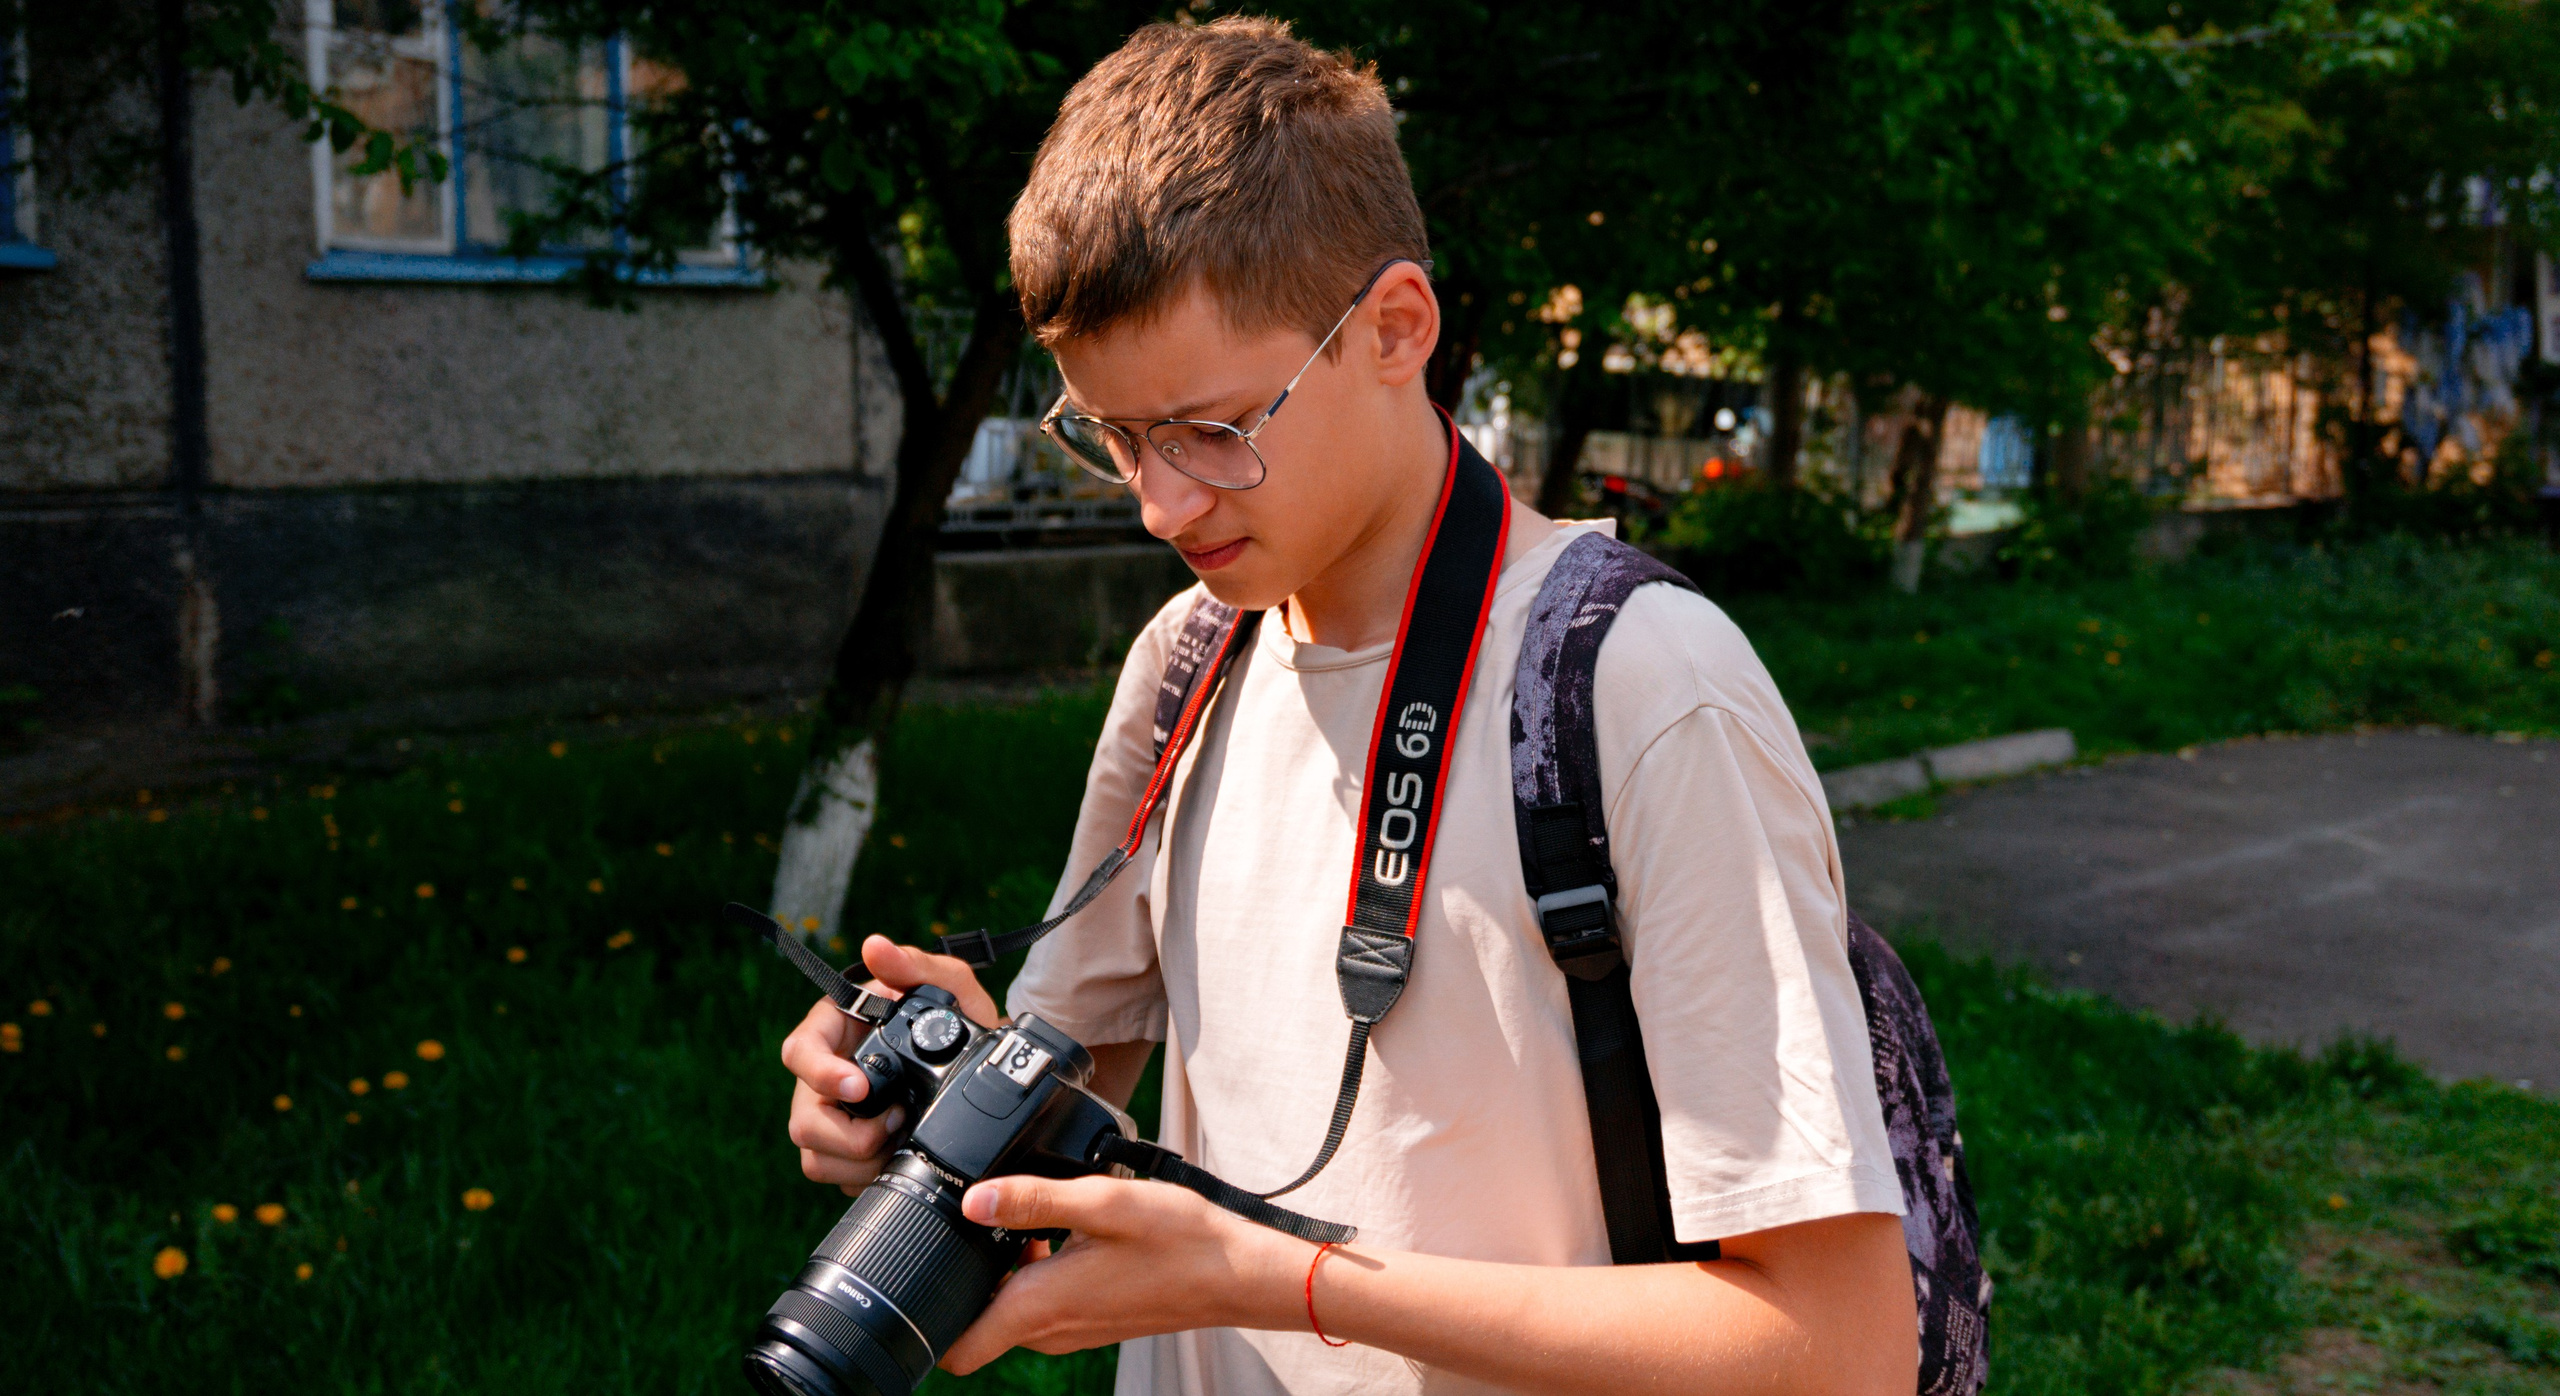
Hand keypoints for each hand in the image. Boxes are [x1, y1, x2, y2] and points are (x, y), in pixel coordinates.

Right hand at [780, 934, 1003, 1193]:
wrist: (983, 1069)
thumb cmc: (956, 1019)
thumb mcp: (951, 987)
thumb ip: (917, 966)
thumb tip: (876, 947)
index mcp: (836, 1031)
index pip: (799, 1052)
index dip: (821, 1074)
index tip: (860, 1087)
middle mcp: (826, 1077)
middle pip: (804, 1118)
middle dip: (849, 1134)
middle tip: (897, 1122)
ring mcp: (833, 1119)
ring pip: (816, 1156)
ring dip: (860, 1159)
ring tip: (902, 1137)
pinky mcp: (846, 1155)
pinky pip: (838, 1178)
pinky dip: (867, 1176)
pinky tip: (897, 1157)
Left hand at [938, 1173, 1302, 1374]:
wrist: (1237, 1273)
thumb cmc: (1181, 1240)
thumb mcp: (1105, 1203)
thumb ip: (1035, 1200)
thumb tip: (973, 1200)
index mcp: (1042, 1305)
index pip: (959, 1349)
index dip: (927, 1321)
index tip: (920, 1273)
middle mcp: (1050, 1329)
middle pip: (977, 1324)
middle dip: (964, 1280)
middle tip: (973, 1223)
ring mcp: (1072, 1329)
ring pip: (1009, 1312)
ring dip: (1001, 1274)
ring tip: (1021, 1220)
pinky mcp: (1090, 1319)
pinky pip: (1040, 1305)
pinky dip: (1032, 1275)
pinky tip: (1057, 1232)